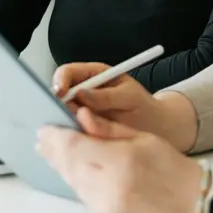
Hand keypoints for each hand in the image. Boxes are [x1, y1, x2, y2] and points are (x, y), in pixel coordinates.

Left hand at [37, 108, 203, 212]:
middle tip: (43, 139)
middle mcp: (112, 187)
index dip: (55, 136)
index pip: (75, 146)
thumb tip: (80, 115)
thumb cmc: (173, 168)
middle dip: (53, 151)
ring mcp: (108, 207)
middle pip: (68, 165)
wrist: (193, 203)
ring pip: (72, 182)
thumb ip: (108, 128)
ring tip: (53, 152)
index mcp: (123, 161)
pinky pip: (83, 196)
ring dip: (61, 166)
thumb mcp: (142, 137)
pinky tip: (74, 170)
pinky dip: (76, 181)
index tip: (45, 129)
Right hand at [52, 63, 196, 151]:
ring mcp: (83, 112)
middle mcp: (85, 93)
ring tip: (69, 128)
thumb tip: (82, 94)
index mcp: (95, 76)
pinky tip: (75, 139)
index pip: (69, 73)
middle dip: (56, 103)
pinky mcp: (84, 130)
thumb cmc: (145, 109)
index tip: (60, 92)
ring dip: (62, 121)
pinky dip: (70, 135)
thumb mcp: (129, 97)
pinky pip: (70, 130)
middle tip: (59, 114)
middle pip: (59, 94)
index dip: (61, 81)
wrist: (157, 129)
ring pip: (62, 114)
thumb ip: (107, 96)